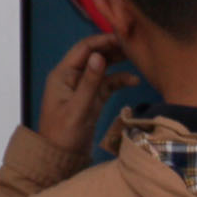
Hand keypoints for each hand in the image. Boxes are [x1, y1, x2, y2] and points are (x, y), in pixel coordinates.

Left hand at [35, 34, 132, 156]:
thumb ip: (89, 82)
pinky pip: (106, 84)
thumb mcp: (78, 108)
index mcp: (63, 74)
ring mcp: (82, 88)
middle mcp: (72, 77)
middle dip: (112, 49)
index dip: (102, 41)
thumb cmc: (63, 134)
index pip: (83, 49)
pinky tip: (134, 81)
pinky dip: (119, 81)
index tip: (122, 37)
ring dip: (118, 63)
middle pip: (94, 55)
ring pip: (102, 68)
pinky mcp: (91, 99)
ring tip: (137, 59)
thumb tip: (99, 56)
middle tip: (133, 46)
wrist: (59, 159)